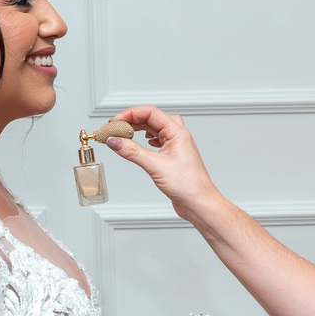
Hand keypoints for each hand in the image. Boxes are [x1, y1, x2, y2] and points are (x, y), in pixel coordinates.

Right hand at [105, 106, 220, 221]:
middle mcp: (178, 136)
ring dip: (139, 129)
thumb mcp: (155, 166)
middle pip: (151, 118)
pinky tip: (142, 142)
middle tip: (115, 128)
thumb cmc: (188, 185)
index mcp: (177, 132)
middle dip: (132, 120)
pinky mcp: (173, 156)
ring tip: (124, 134)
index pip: (150, 113)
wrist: (199, 202)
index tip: (115, 121)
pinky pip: (158, 139)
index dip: (130, 114)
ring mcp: (176, 145)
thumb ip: (132, 152)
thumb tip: (115, 141)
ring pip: (155, 128)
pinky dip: (146, 138)